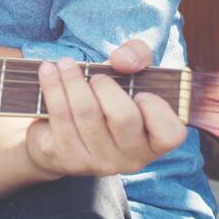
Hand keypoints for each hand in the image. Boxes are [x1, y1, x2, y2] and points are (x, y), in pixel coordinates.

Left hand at [24, 39, 186, 178]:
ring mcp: (99, 162)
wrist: (57, 134)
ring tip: (65, 64)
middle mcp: (131, 158)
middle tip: (96, 75)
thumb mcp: (128, 74)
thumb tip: (122, 60)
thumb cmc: (105, 100)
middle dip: (106, 86)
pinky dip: (53, 87)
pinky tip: (48, 71)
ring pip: (87, 113)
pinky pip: (60, 116)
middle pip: (123, 118)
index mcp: (154, 142)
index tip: (140, 92)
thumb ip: (137, 55)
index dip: (156, 108)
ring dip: (73, 80)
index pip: (170, 134)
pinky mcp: (68, 158)